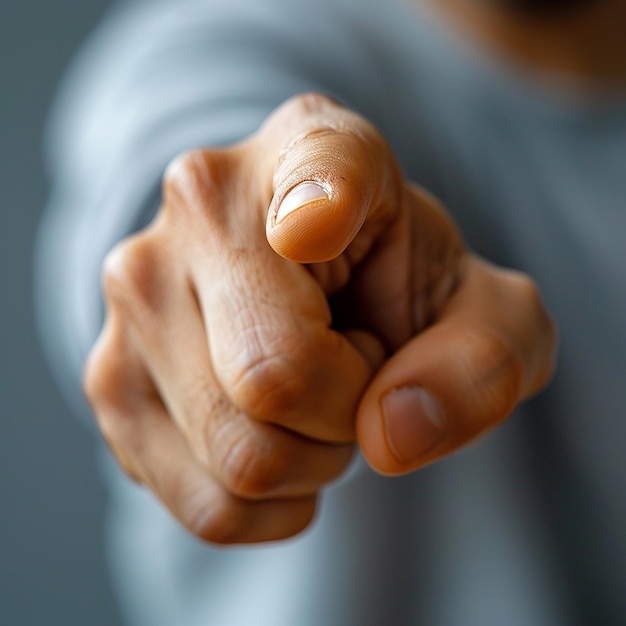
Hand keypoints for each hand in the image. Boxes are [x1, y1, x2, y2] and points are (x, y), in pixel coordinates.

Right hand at [84, 94, 555, 543]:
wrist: (307, 297)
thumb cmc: (394, 289)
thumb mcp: (483, 313)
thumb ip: (486, 359)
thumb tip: (391, 434)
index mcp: (313, 149)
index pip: (317, 167)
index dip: (322, 197)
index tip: (318, 222)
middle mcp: (201, 207)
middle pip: (280, 379)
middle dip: (348, 414)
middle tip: (351, 368)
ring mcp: (138, 293)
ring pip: (241, 457)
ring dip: (308, 460)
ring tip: (307, 395)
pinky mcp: (109, 378)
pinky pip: (207, 505)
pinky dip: (269, 502)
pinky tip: (272, 438)